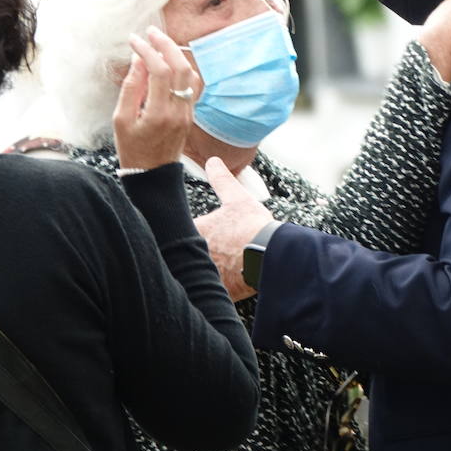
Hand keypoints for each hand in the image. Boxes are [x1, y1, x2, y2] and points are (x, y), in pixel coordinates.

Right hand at [113, 26, 197, 170]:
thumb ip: (131, 88)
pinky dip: (182, 68)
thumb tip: (139, 60)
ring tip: (159, 42)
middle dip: (166, 45)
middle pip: (180, 67)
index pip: (159, 71)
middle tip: (150, 31)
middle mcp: (178, 110)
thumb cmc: (131, 149)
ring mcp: (188, 112)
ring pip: (190, 74)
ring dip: (176, 54)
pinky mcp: (191, 113)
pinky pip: (192, 85)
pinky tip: (171, 61)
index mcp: (158, 113)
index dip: (148, 51)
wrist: (152, 174)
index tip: (134, 40)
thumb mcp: (120, 120)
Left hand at [194, 157, 274, 301]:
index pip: (178, 230)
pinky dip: (215, 285)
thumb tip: (213, 161)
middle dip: (190, 252)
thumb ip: (222, 180)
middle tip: (206, 249)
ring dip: (202, 270)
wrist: (272, 256)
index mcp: (196, 231)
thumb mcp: (238, 199)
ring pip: (196, 273)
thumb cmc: (253, 227)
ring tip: (216, 265)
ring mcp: (206, 274)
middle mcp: (195, 255)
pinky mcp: (218, 290)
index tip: (192, 230)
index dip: (182, 230)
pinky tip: (224, 281)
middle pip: (184, 254)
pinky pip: (210, 289)